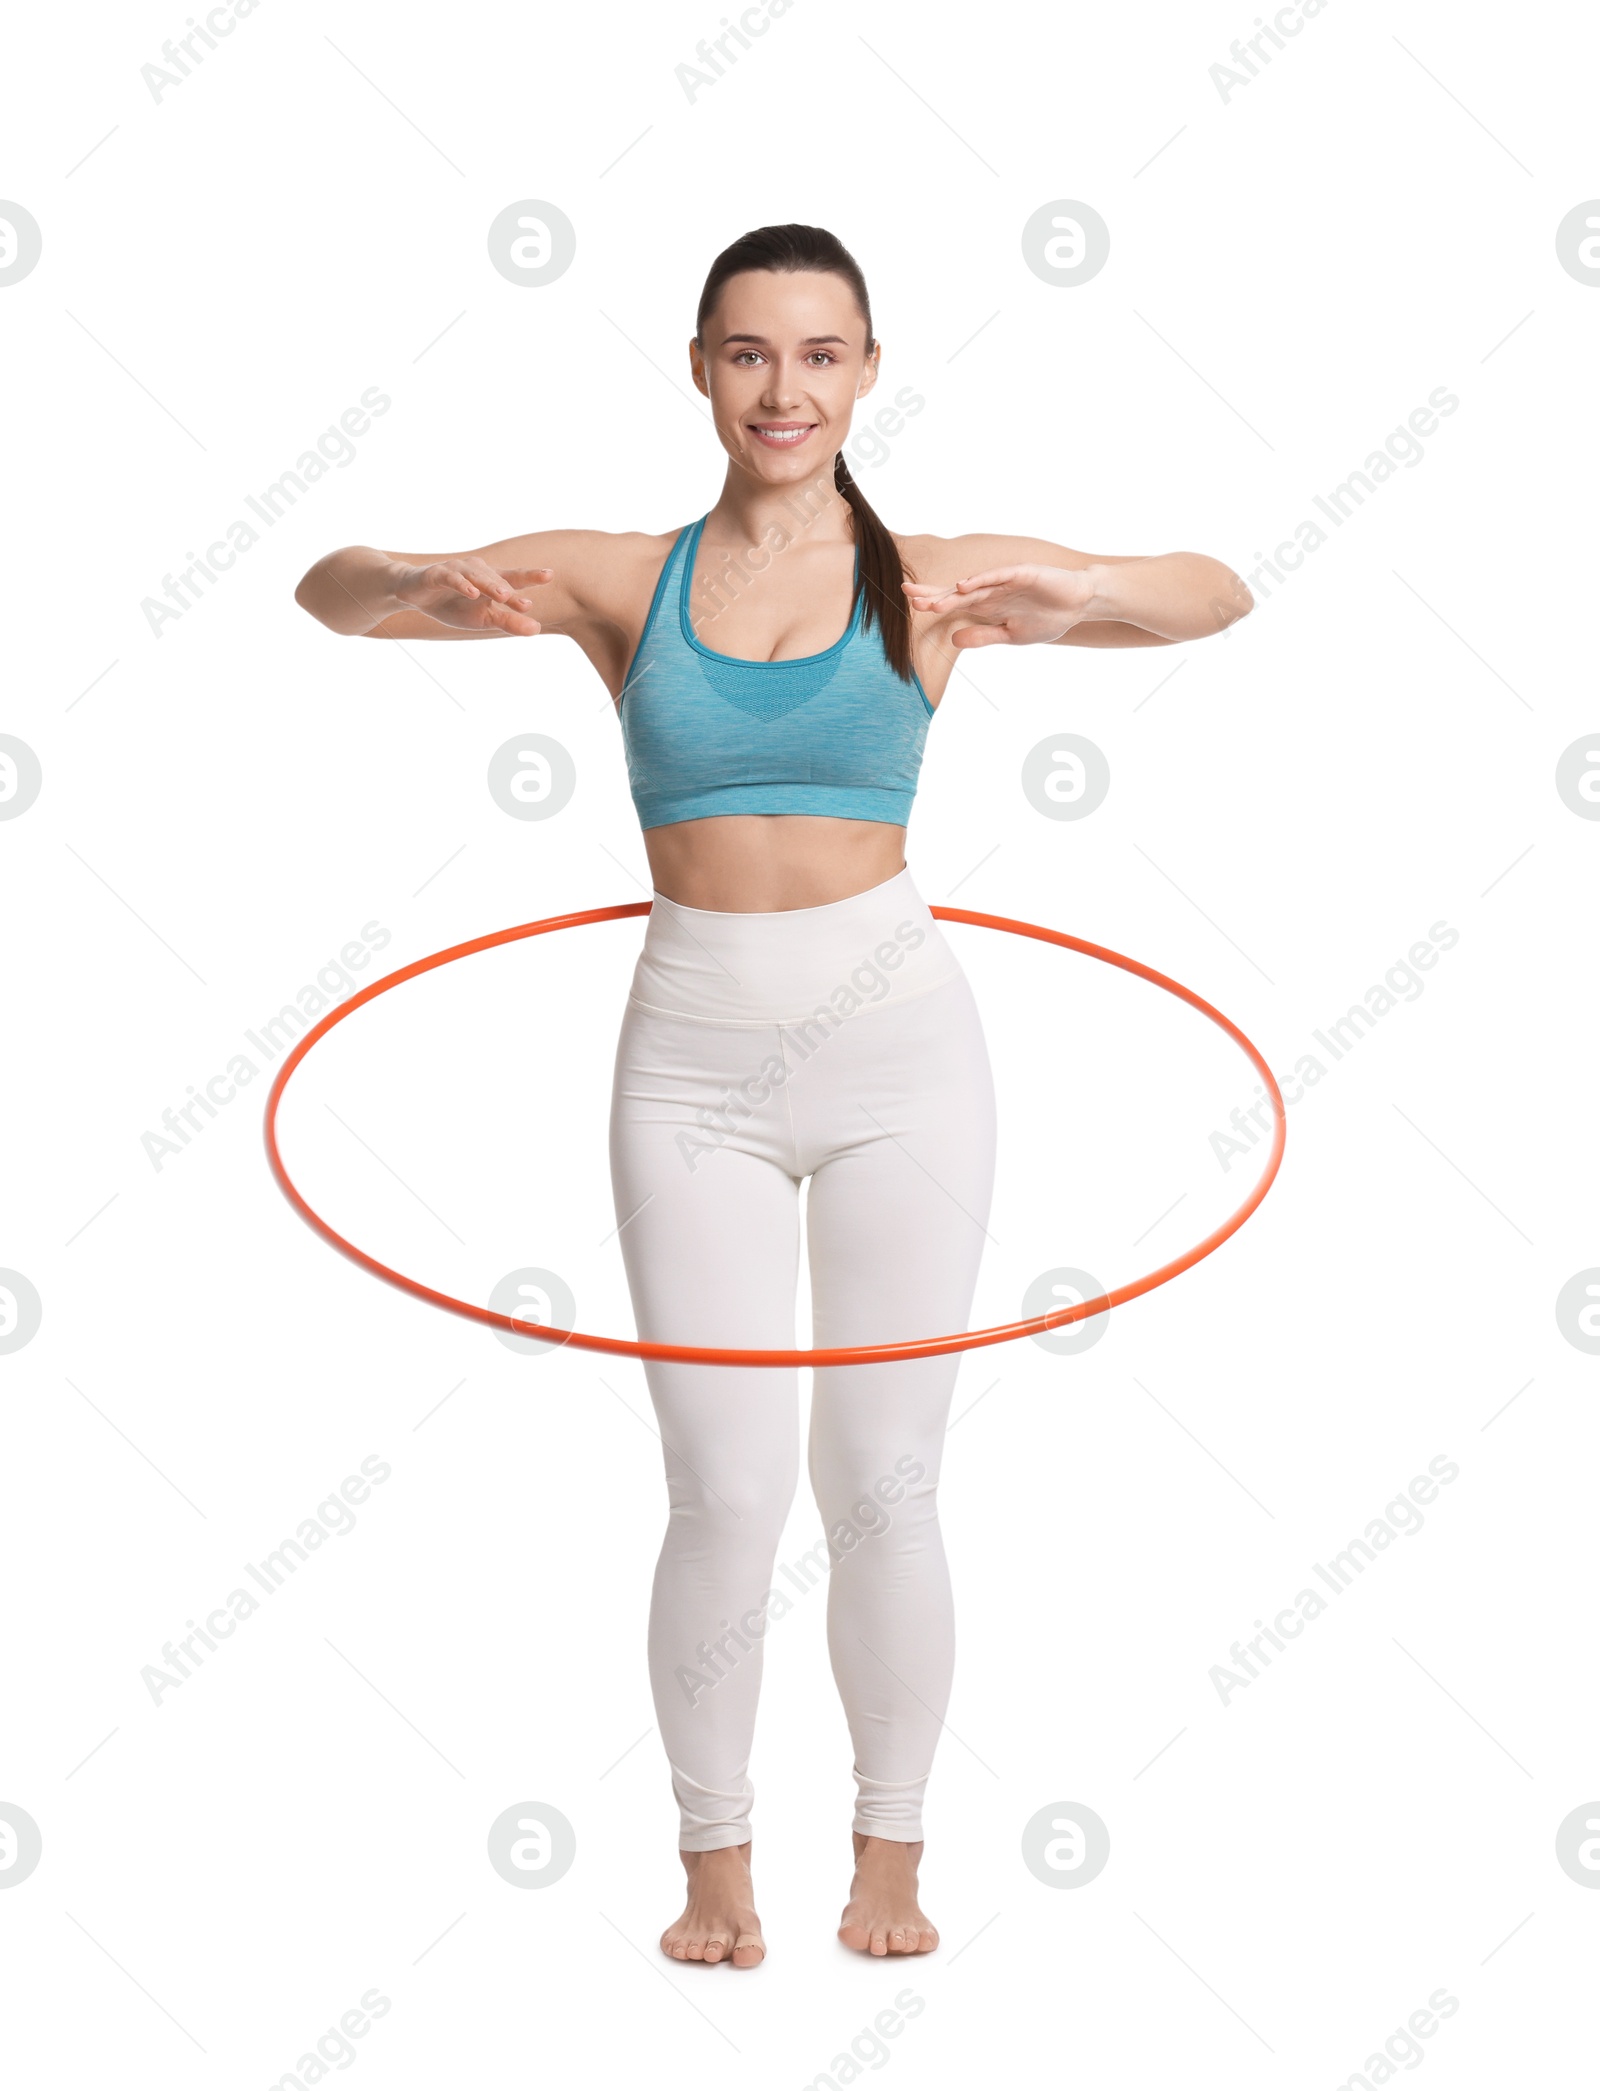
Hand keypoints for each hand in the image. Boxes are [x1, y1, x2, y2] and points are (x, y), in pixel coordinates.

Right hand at [393, 557, 554, 634]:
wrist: (414, 595)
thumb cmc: (453, 605)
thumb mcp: (482, 619)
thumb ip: (508, 622)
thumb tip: (537, 629)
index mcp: (490, 581)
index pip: (514, 578)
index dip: (531, 576)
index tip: (550, 575)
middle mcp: (477, 571)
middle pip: (497, 580)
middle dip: (511, 591)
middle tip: (526, 605)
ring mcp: (457, 570)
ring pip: (476, 577)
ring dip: (490, 585)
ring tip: (503, 596)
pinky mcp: (436, 574)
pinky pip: (451, 578)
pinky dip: (461, 584)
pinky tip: (471, 593)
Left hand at [902, 564, 1101, 648]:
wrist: (1079, 605)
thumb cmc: (1046, 619)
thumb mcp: (1010, 636)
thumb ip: (983, 636)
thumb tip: (953, 639)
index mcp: (988, 606)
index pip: (955, 603)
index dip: (934, 602)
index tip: (910, 605)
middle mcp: (992, 591)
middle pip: (957, 592)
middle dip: (933, 594)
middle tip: (907, 594)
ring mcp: (1006, 581)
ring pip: (974, 587)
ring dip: (952, 593)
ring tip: (930, 600)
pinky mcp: (1022, 574)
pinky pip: (998, 577)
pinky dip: (981, 580)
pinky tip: (964, 585)